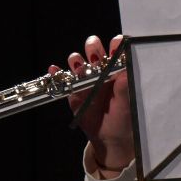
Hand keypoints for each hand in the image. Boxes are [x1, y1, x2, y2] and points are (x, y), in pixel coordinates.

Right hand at [49, 35, 134, 172]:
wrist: (109, 137)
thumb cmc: (124, 117)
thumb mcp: (126, 103)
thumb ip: (124, 86)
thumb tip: (126, 68)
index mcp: (117, 71)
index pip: (115, 52)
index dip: (115, 44)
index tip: (115, 43)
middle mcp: (101, 71)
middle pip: (94, 51)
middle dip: (93, 47)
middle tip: (94, 54)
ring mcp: (85, 79)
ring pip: (77, 61)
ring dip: (76, 58)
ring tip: (77, 64)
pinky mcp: (73, 90)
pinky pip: (62, 78)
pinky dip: (57, 73)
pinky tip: (54, 70)